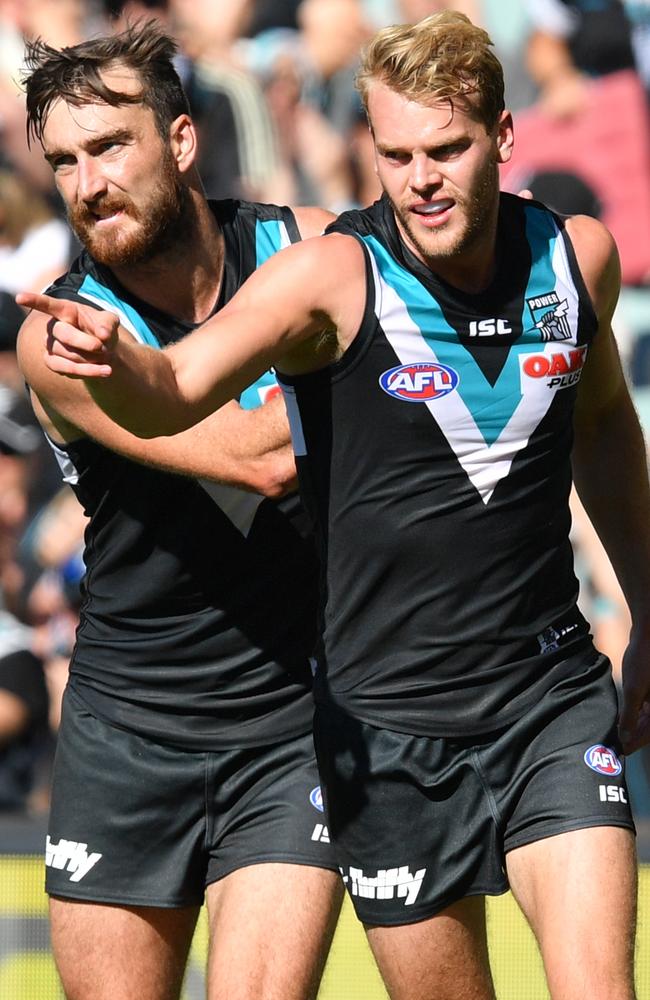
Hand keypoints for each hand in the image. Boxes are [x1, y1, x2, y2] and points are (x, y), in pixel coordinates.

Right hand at [16, 291, 119, 378]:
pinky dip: (90, 371)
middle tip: (101, 346)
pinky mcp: (53, 363)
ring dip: (92, 357)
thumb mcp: (110, 321)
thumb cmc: (102, 329)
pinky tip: (105, 370)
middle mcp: (53, 327)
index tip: (19, 298)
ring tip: (106, 355)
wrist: (102, 350)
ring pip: (68, 354)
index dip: (33, 301)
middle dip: (85, 342)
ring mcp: (51, 345)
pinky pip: (69, 369)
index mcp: (64, 310)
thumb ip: (108, 324)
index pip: (47, 304)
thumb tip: (103, 334)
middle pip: (63, 333)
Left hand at [618, 627, 649, 753]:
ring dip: (634, 726)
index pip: (649, 734)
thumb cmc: (643, 660)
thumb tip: (626, 737)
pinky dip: (637, 713)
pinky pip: (648, 707)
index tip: (619, 750)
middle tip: (615, 744)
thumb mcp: (634, 689)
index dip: (634, 743)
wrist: (649, 633)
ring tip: (617, 732)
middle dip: (633, 736)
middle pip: (649, 727)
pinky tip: (625, 716)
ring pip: (648, 718)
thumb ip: (631, 715)